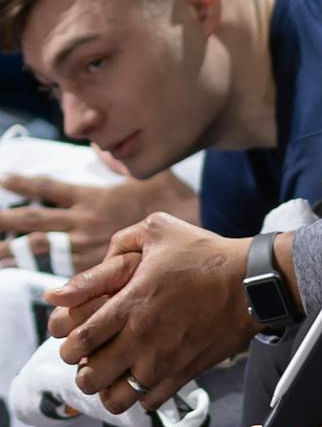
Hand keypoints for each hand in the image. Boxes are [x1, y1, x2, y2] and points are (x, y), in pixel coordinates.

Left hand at [0, 171, 198, 271]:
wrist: (196, 237)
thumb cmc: (177, 203)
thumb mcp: (148, 175)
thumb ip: (118, 163)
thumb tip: (98, 147)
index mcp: (93, 199)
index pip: (49, 188)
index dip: (23, 183)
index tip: (2, 179)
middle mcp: (84, 224)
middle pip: (32, 221)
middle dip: (2, 221)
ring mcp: (86, 249)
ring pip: (38, 251)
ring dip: (9, 253)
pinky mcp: (95, 271)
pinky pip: (61, 273)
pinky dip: (40, 276)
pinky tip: (25, 279)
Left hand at [42, 214, 257, 413]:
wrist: (254, 281)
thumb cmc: (207, 254)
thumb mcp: (161, 230)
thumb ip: (121, 241)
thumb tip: (97, 260)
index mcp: (130, 304)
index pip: (77, 340)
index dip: (69, 344)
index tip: (79, 337)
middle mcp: (142, 338)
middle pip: (89, 377)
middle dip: (83, 370)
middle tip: (95, 357)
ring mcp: (164, 360)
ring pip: (116, 400)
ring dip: (109, 389)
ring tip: (117, 374)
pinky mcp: (186, 372)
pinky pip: (149, 403)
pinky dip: (141, 396)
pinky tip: (146, 377)